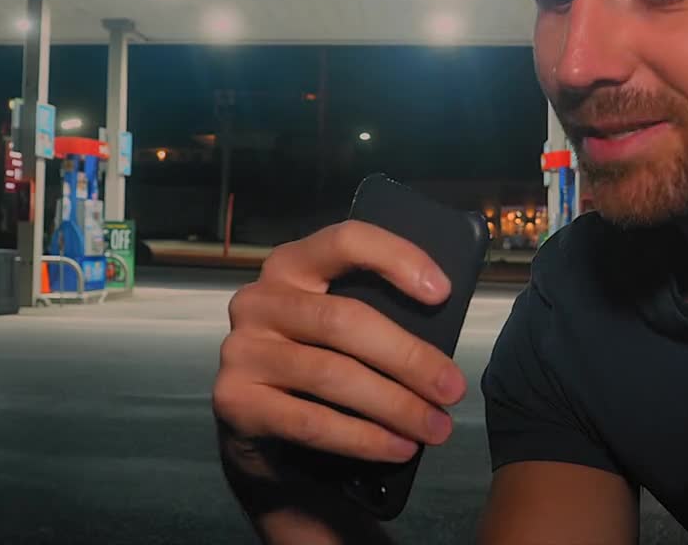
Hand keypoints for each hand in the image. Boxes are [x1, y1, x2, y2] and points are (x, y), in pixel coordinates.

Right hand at [214, 220, 467, 478]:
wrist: (255, 421)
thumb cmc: (316, 358)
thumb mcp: (339, 323)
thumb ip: (374, 313)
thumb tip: (440, 344)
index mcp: (291, 265)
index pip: (345, 241)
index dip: (396, 258)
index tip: (443, 292)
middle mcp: (259, 299)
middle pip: (343, 320)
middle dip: (408, 357)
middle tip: (452, 389)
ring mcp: (241, 350)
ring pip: (331, 374)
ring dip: (394, 405)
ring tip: (435, 427)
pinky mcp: (234, 400)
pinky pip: (311, 421)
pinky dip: (363, 438)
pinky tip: (397, 447)